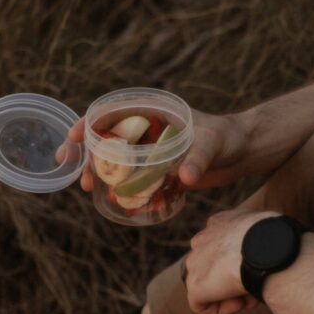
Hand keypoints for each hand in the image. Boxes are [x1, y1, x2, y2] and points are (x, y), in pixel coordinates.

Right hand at [57, 108, 253, 191]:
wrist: (245, 151)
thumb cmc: (230, 137)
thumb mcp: (214, 144)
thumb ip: (198, 159)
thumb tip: (186, 178)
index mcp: (153, 112)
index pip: (112, 111)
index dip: (89, 122)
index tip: (75, 137)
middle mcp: (147, 129)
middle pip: (106, 136)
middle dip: (85, 150)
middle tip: (68, 168)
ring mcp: (151, 150)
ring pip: (116, 158)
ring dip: (99, 171)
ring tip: (86, 188)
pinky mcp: (159, 169)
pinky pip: (133, 178)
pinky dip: (122, 189)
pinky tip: (116, 202)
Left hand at [185, 209, 278, 313]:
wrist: (269, 248)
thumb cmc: (279, 238)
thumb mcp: (271, 230)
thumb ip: (262, 238)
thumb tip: (273, 252)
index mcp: (220, 223)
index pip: (224, 246)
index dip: (242, 262)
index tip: (261, 269)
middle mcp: (203, 239)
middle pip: (216, 267)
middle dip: (235, 279)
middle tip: (259, 283)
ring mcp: (195, 262)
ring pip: (210, 286)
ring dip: (233, 293)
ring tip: (254, 293)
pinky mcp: (195, 285)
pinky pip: (202, 305)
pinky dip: (224, 308)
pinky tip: (243, 301)